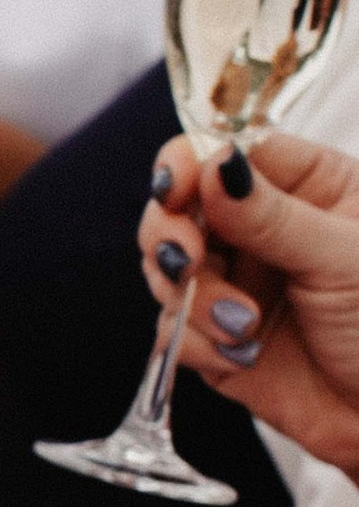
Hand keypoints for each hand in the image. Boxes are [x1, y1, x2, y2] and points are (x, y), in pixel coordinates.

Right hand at [140, 132, 358, 476]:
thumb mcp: (343, 261)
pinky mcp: (215, 337)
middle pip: (180, 205)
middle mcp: (262, 229)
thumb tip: (215, 162)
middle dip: (172, 234)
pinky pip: (171, 328)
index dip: (191, 164)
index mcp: (308, 187)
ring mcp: (236, 282)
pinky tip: (238, 355)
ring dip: (193, 298)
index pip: (230, 151)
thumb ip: (271, 215)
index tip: (176, 188)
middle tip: (186, 260)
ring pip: (166, 267)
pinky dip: (195, 342)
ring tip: (240, 326)